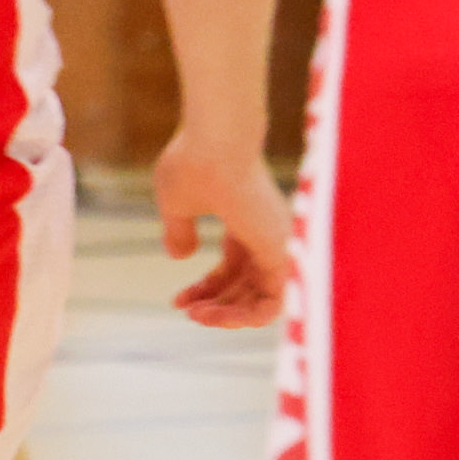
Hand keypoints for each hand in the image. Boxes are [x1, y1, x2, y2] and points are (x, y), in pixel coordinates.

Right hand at [150, 122, 294, 328]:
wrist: (215, 142)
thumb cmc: (194, 162)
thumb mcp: (177, 203)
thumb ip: (179, 230)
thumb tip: (180, 256)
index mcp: (244, 218)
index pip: (232, 267)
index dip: (205, 289)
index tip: (177, 301)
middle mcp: (264, 232)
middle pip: (246, 285)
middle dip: (216, 305)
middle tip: (188, 312)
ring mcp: (275, 241)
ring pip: (264, 299)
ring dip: (229, 316)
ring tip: (196, 316)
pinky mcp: (281, 251)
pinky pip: (274, 301)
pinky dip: (247, 316)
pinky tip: (214, 315)